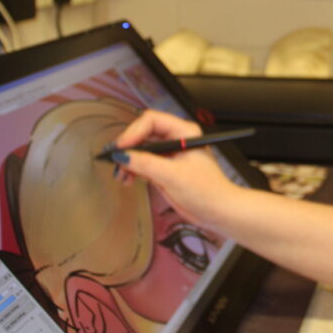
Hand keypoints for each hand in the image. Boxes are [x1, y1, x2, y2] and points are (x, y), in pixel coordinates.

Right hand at [113, 109, 243, 230]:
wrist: (217, 211)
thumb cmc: (207, 191)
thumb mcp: (173, 176)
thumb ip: (147, 164)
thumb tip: (123, 156)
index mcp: (184, 132)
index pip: (152, 121)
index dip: (134, 131)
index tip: (121, 147)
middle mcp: (176, 139)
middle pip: (143, 133)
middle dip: (128, 147)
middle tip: (115, 161)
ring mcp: (169, 154)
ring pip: (140, 149)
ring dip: (128, 160)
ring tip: (121, 174)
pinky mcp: (164, 168)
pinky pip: (142, 163)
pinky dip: (132, 170)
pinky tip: (127, 179)